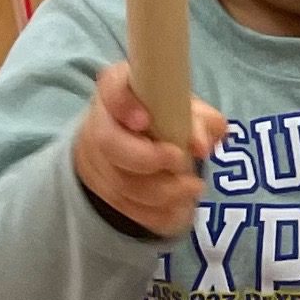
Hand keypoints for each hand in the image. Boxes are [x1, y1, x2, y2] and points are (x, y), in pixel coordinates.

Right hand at [71, 61, 224, 234]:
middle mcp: (101, 123)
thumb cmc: (169, 117)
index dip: (124, 104)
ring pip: (120, 182)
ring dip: (162, 190)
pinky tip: (181, 206)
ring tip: (194, 186)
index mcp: (121, 90)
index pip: (111, 87)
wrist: (143, 145)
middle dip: (147, 157)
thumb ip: (201, 120)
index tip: (145, 120)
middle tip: (180, 160)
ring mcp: (98, 161)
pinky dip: (158, 212)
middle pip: (108, 143)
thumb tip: (200, 144)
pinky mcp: (104, 192)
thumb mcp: (191, 111)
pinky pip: (128, 208)